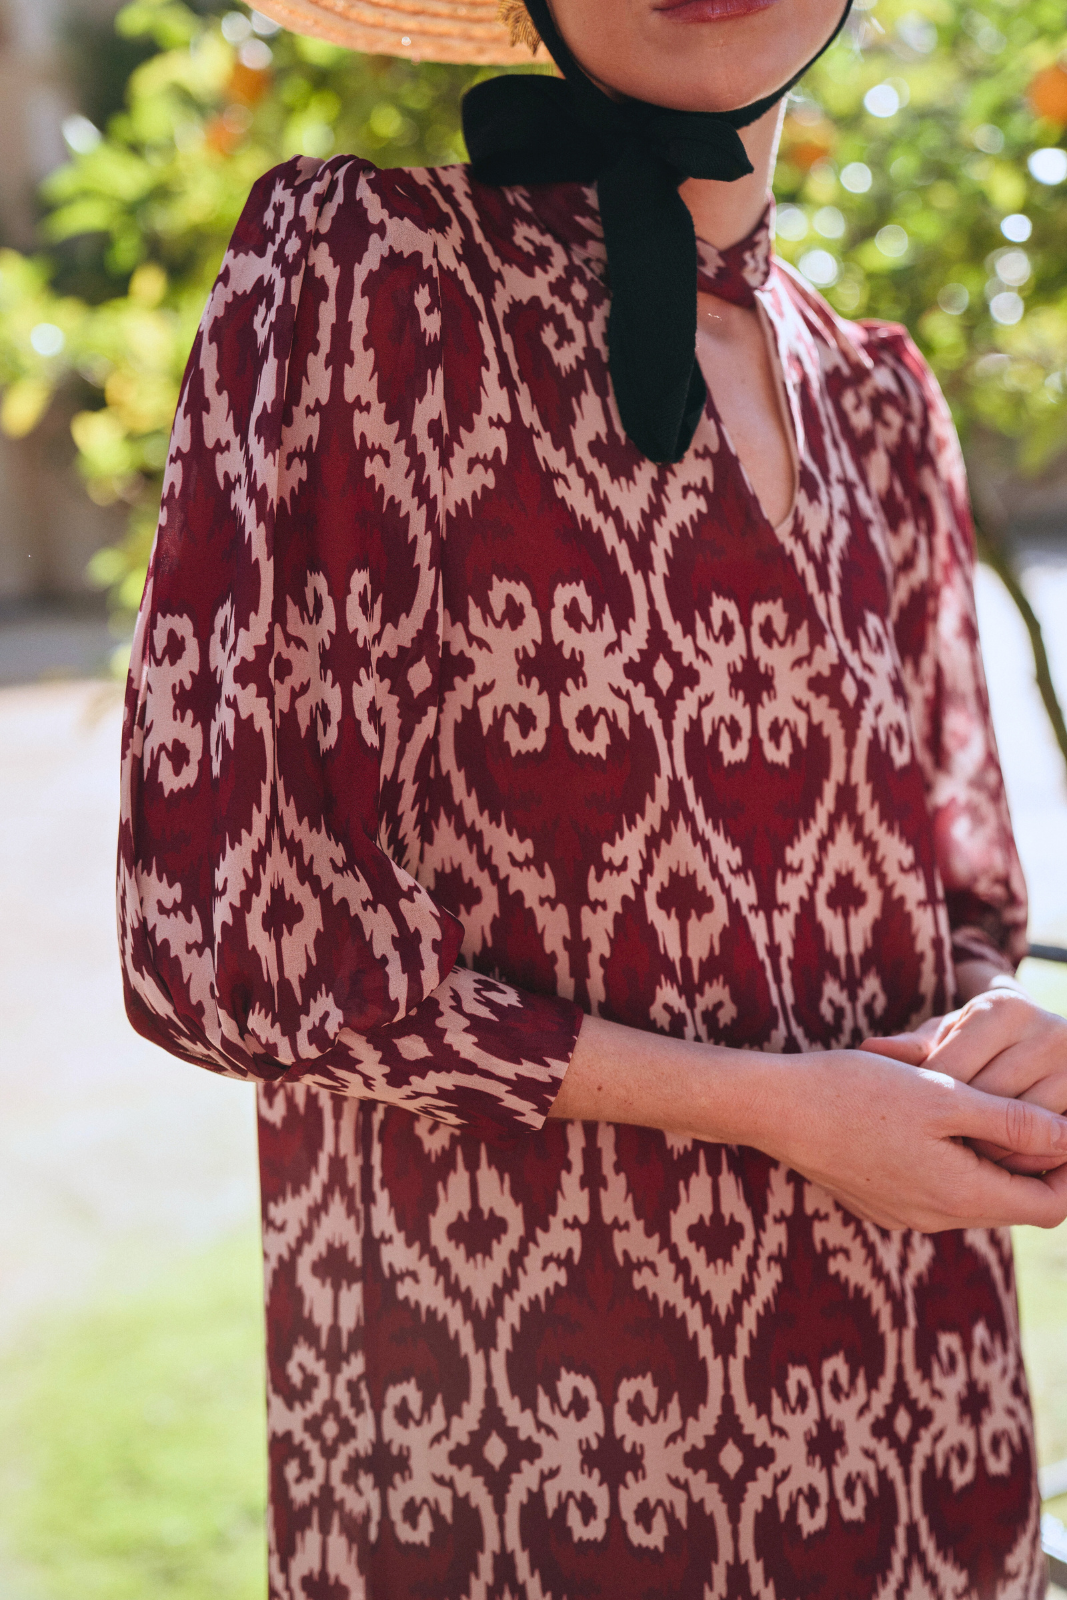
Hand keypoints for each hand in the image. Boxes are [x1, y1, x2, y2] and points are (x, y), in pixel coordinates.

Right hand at [748, 1046, 1066, 1231]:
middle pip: (1012, 1202)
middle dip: (1034, 1162)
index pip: (1049, 1206)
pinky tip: (934, 1118)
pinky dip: (952, 1160)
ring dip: (990, 1157)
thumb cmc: (856, 1092)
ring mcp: (904, 1213)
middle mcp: (936, 1217)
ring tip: (986, 1105)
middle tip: (1040, 1110)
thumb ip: (1011, 1122)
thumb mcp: (942, 1097)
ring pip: (972, 1192)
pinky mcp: (880, 1201)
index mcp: (960, 1195)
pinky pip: (935, 1188)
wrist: (775, 1108)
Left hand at [874, 990, 1066, 1174]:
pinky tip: (998, 1171)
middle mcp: (1050, 1031)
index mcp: (1005, 1008)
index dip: (929, 1105)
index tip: (912, 1125)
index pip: (954, 1070)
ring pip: (1028, 1128)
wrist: (1040, 1045)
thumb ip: (913, 1049)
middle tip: (936, 1157)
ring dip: (995, 1155)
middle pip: (993, 1101)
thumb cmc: (976, 1043)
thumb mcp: (945, 1040)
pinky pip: (1057, 1146)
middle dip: (962, 1134)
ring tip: (964, 1167)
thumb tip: (868, 1047)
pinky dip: (1028, 1162)